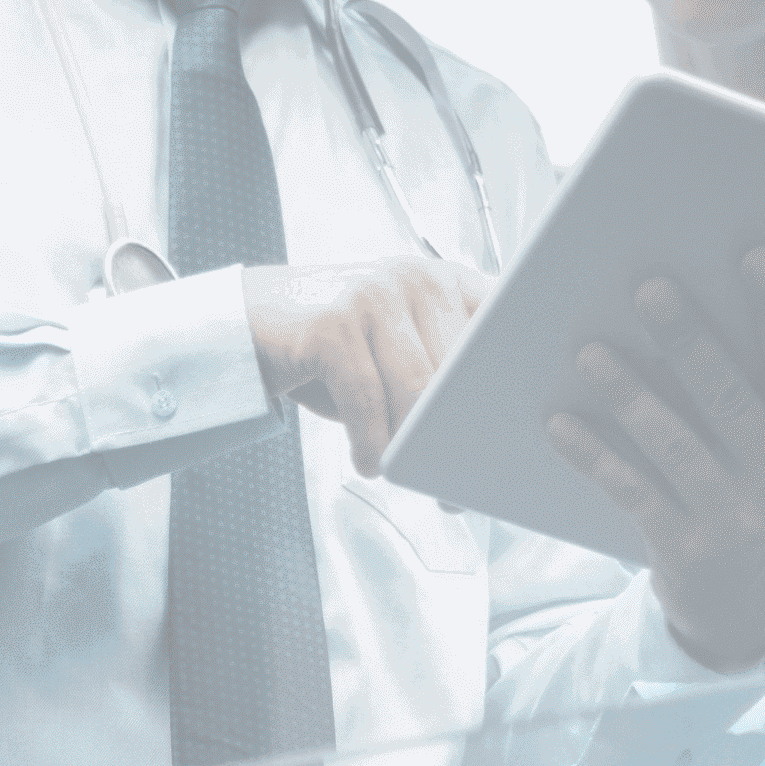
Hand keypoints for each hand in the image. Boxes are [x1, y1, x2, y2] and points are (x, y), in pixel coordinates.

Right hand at [244, 255, 488, 476]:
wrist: (251, 321)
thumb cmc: (335, 352)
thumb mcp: (398, 354)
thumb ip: (443, 379)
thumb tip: (483, 453)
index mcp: (451, 282)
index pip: (507, 332)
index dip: (512, 388)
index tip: (513, 443)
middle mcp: (421, 277)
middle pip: (464, 372)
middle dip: (460, 436)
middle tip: (455, 488)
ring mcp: (376, 294)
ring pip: (419, 389)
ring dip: (413, 447)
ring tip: (403, 474)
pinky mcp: (333, 321)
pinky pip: (367, 398)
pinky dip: (370, 443)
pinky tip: (367, 462)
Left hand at [544, 244, 764, 672]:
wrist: (750, 604)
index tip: (755, 254)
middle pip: (728, 397)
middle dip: (688, 339)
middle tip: (649, 287)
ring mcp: (732, 516)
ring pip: (672, 442)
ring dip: (628, 393)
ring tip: (591, 349)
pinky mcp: (681, 546)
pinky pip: (630, 490)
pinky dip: (593, 455)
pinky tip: (560, 421)